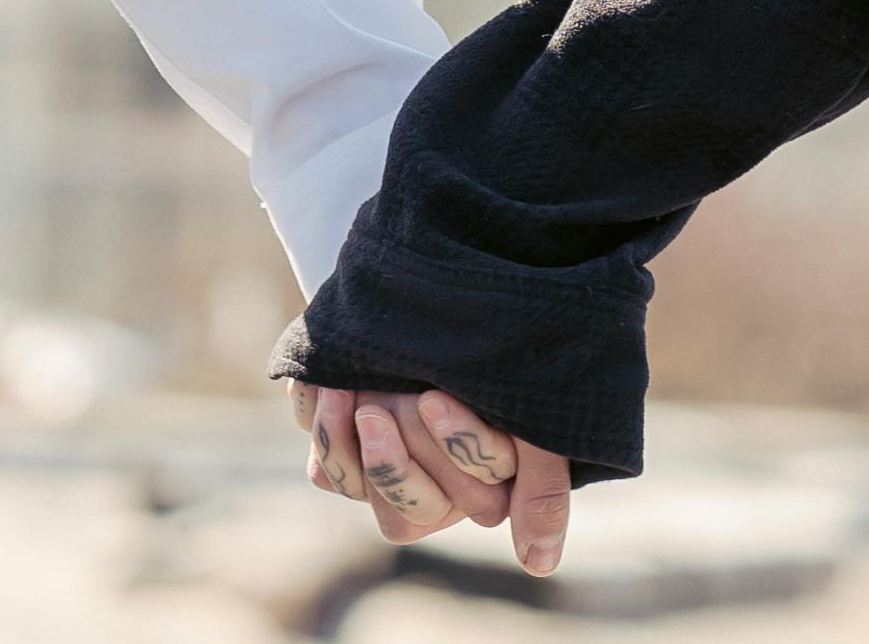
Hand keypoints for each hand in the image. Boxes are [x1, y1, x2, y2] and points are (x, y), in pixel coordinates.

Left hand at [286, 378, 569, 577]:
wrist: (426, 303)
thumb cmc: (489, 357)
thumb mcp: (527, 417)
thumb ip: (543, 486)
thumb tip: (539, 565)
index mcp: (488, 491)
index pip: (476, 501)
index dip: (456, 446)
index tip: (432, 398)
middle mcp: (440, 495)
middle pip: (412, 513)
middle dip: (398, 456)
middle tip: (391, 399)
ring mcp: (390, 481)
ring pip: (367, 497)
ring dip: (353, 446)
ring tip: (352, 391)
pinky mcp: (346, 464)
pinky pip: (329, 475)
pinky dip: (325, 432)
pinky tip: (333, 387)